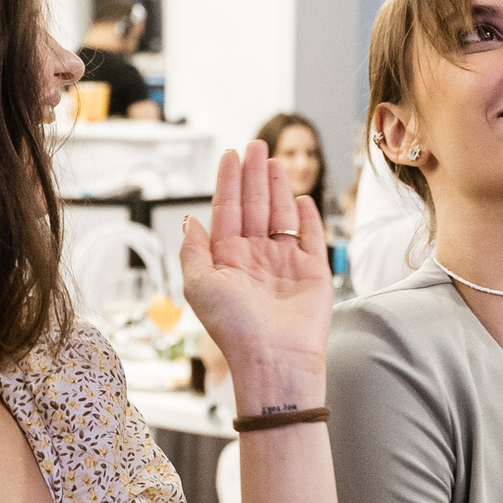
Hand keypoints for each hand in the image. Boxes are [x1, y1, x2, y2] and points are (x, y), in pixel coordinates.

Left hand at [180, 142, 329, 405]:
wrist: (274, 357)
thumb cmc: (233, 327)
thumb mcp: (199, 285)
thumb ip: (192, 250)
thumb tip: (189, 219)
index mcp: (228, 260)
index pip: (228, 211)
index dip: (228, 182)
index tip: (230, 154)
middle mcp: (256, 258)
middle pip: (255, 206)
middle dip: (253, 175)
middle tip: (255, 144)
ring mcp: (285, 264)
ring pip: (280, 215)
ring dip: (277, 187)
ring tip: (273, 161)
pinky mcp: (313, 272)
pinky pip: (310, 237)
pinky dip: (306, 216)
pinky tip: (300, 197)